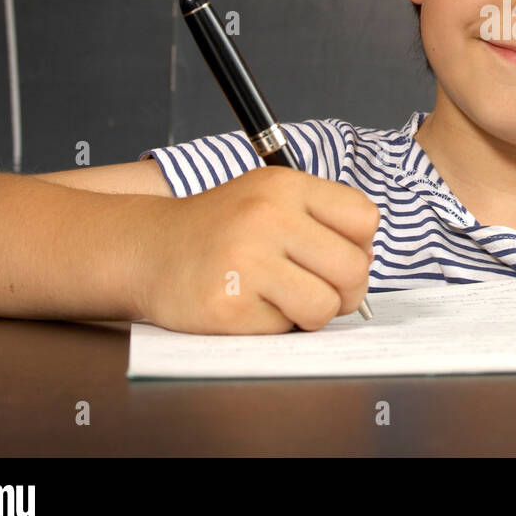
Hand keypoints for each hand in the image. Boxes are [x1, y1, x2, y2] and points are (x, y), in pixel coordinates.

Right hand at [135, 166, 379, 333]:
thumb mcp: (270, 199)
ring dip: (311, 313)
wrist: (147, 249)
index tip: (334, 255)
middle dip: (345, 291)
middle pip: (354, 269)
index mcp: (285, 185)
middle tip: (317, 290)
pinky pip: (286, 330)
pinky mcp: (228, 304)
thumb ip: (321, 220)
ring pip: (326, 306)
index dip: (359, 246)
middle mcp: (267, 216)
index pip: (364, 219)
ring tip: (282, 299)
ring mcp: (246, 260)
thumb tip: (368, 261)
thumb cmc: (221, 229)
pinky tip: (249, 306)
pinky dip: (274, 326)